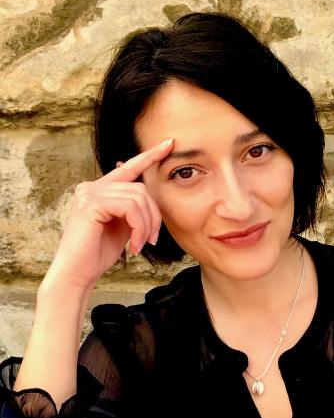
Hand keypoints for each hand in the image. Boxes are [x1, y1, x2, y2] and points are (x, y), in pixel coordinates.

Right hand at [43, 138, 173, 291]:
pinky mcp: (90, 203)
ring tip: (142, 244)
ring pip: (139, 199)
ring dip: (147, 226)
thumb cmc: (99, 253)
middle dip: (154, 216)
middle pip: (141, 189)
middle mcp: (92, 186)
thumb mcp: (123, 225)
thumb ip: (133, 207)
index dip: (150, 155)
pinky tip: (135, 245)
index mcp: (100, 189)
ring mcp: (89, 192)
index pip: (129, 167)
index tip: (169, 144)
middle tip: (152, 239)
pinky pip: (130, 207)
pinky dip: (139, 227)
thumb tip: (147, 192)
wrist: (79, 273)